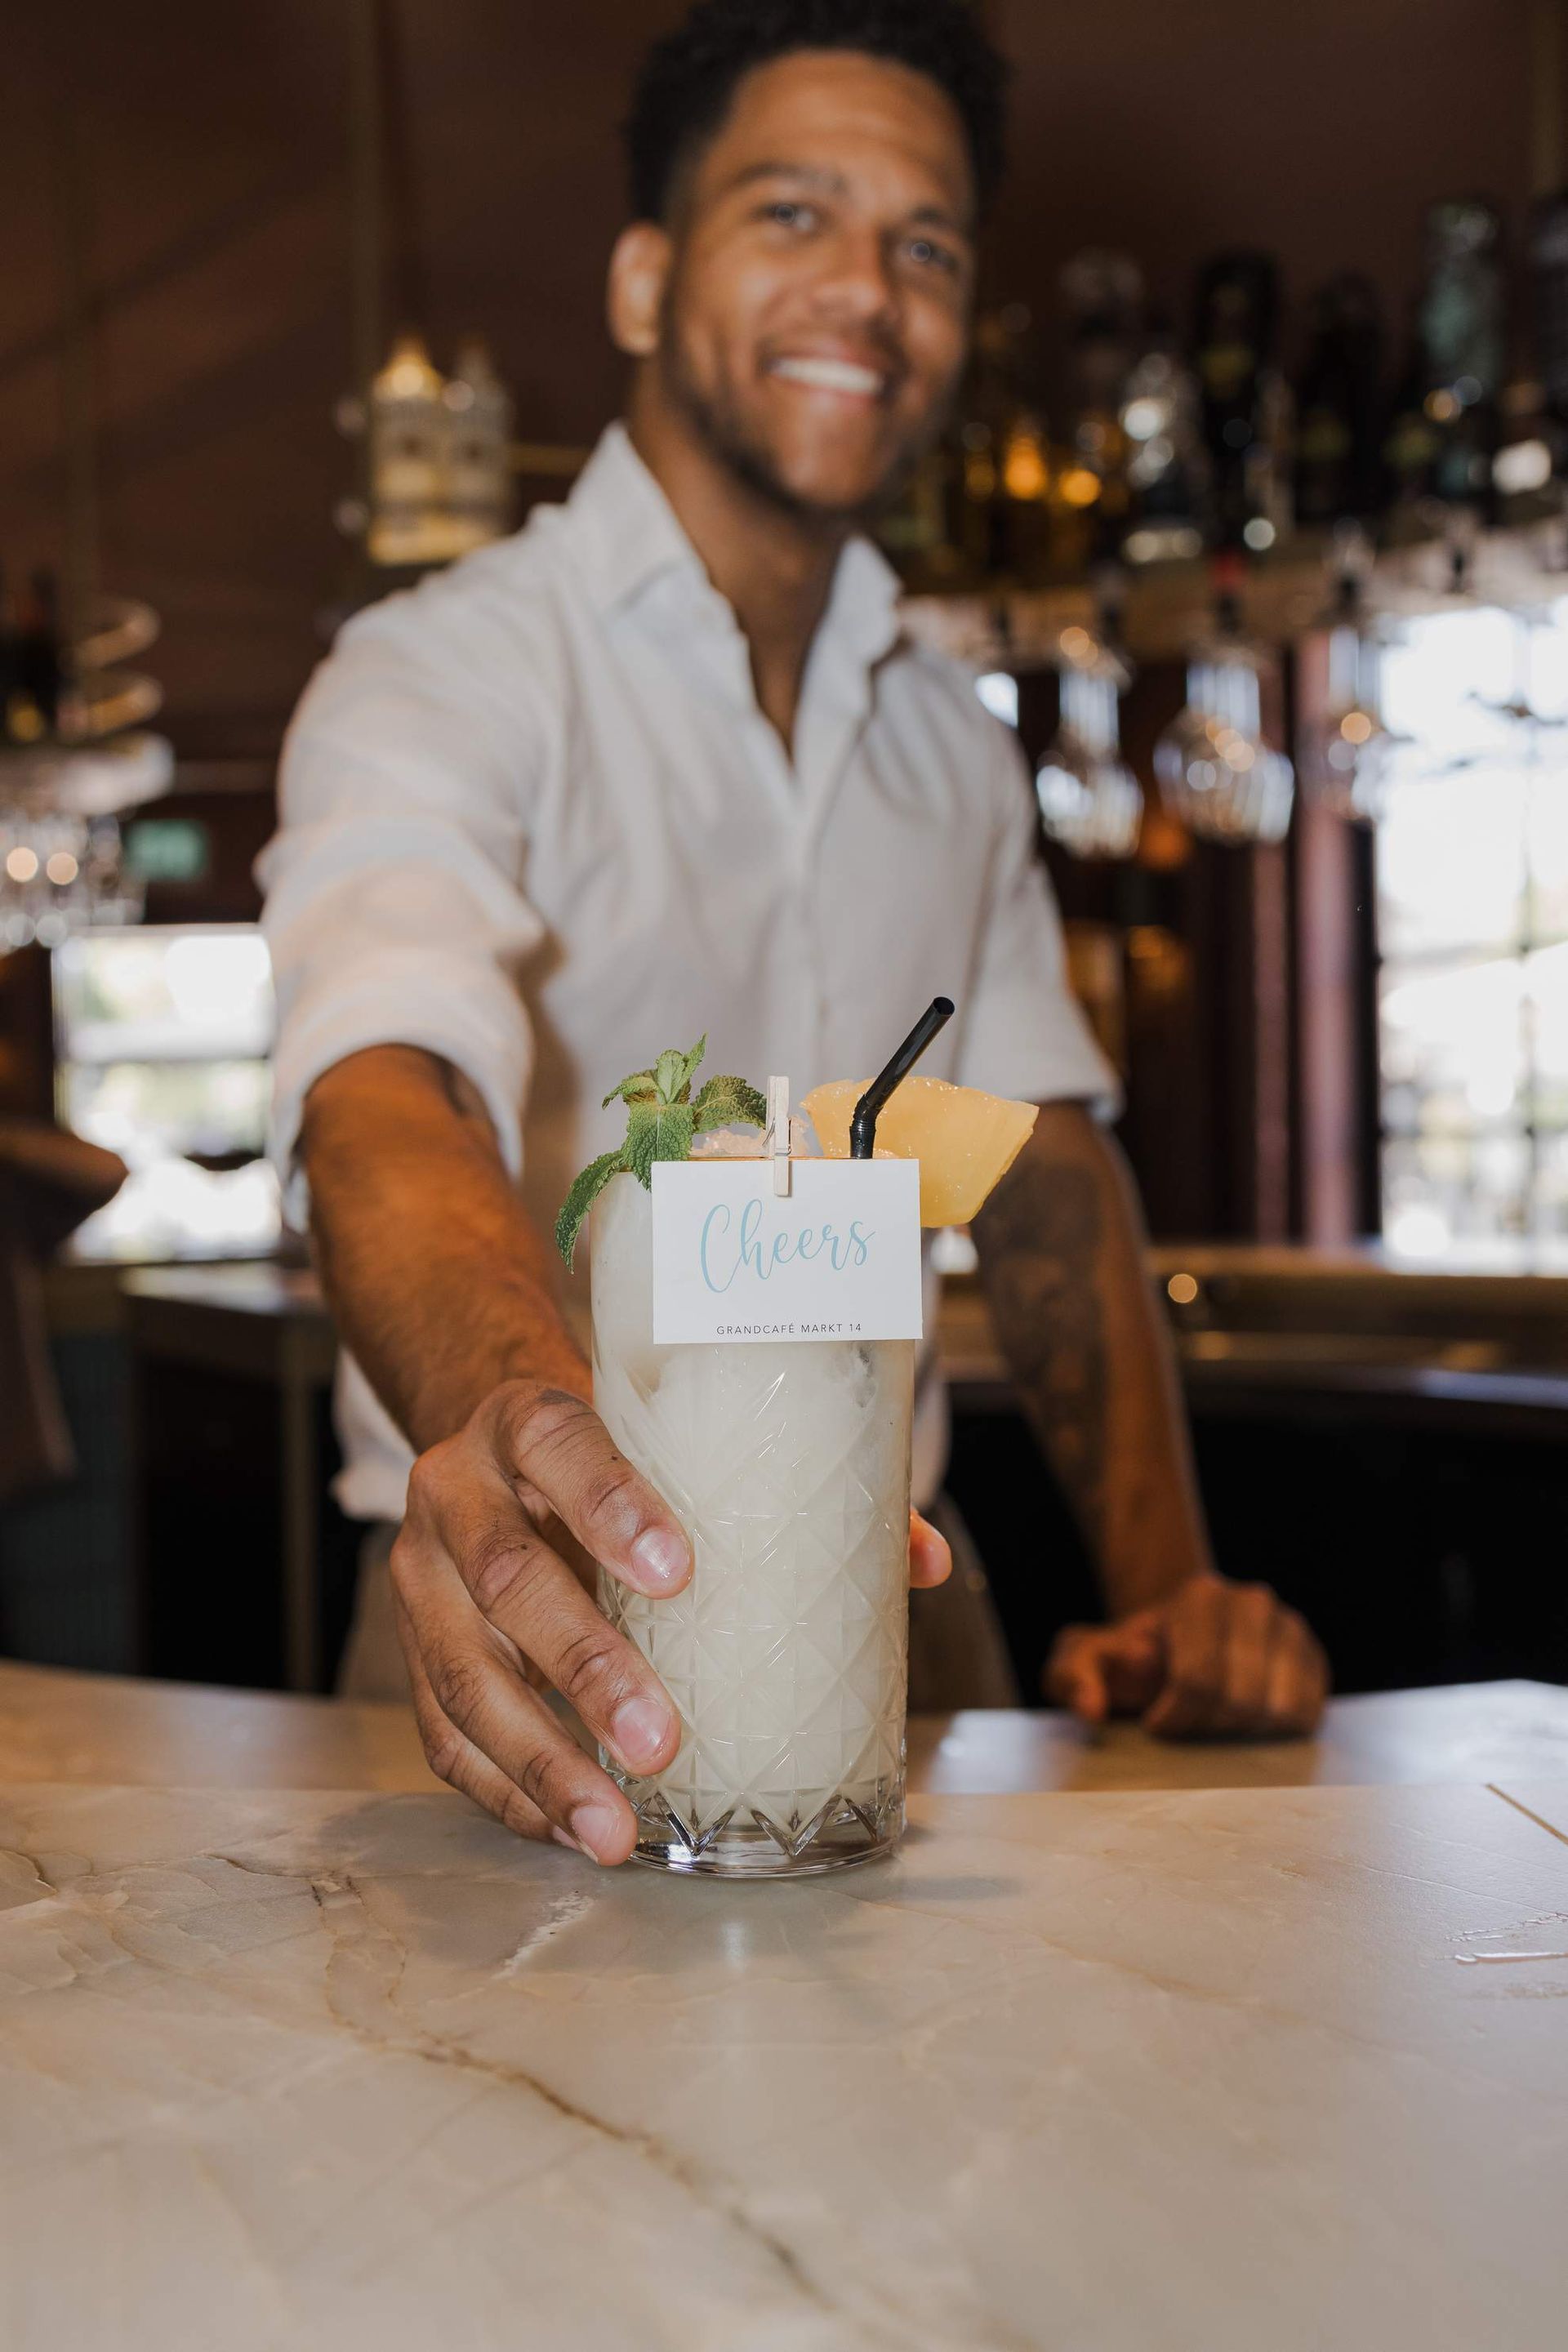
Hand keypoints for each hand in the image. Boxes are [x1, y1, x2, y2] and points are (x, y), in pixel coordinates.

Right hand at [392, 1379, 952, 1862]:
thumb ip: (796, 1488)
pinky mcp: (411, 1647)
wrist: (496, 1446)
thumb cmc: (617, 1451)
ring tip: (615, 1828)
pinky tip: (572, 1829)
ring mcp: (420, 1574)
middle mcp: (456, 1489)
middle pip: (506, 1574)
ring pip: (463, 1670)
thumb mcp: (679, 1441)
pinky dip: (507, 1790)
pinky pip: (444, 1731)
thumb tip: (922, 1562)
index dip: (615, 1508)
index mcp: (527, 1418)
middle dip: (584, 1664)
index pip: (563, 1446)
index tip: (683, 1571)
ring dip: (541, 1758)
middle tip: (662, 1738)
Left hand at [1045, 1575, 1328, 1739]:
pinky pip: (1306, 1715)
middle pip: (1240, 1700)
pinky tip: (1242, 1720)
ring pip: (1277, 1711)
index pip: (1199, 1678)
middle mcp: (1253, 1603)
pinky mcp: (1314, 1660)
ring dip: (1241, 1733)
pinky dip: (1274, 1731)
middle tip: (1185, 1724)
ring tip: (1212, 1719)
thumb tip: (1092, 1709)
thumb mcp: (1082, 1661)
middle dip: (1206, 1728)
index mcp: (1200, 1597)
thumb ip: (1072, 1677)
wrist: (1174, 1641)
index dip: (1176, 1717)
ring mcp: (1290, 1628)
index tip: (1155, 1725)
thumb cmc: (1127, 1660)